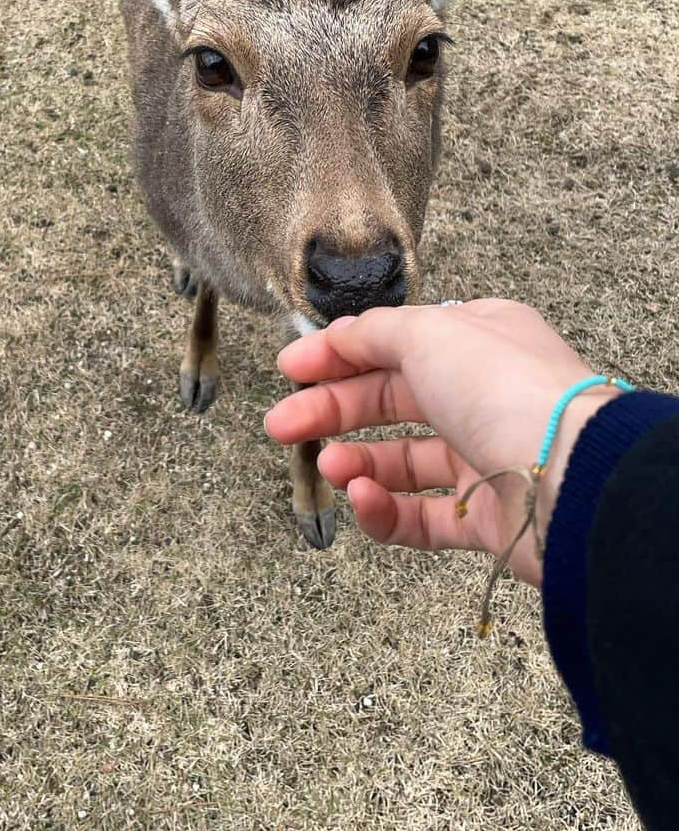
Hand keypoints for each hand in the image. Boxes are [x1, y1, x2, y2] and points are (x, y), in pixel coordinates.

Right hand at [266, 300, 614, 585]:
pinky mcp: (485, 517)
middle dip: (330, 410)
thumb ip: (372, 333)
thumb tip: (336, 336)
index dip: (337, 354)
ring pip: (401, 461)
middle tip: (280, 425)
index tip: (289, 369)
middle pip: (389, 401)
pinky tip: (360, 499)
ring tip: (327, 468)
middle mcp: (482, 395)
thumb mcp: (427, 333)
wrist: (571, 479)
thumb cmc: (505, 390)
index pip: (393, 342)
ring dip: (355, 463)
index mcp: (477, 339)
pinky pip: (420, 516)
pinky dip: (384, 510)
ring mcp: (484, 457)